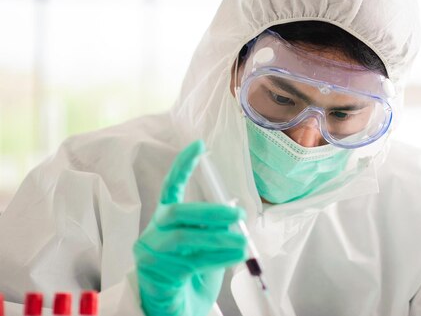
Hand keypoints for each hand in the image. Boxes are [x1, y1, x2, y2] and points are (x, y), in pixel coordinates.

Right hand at [133, 140, 246, 315]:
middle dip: (210, 211)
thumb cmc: (192, 277)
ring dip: (218, 238)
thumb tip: (234, 209)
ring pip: (184, 238)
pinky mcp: (156, 273)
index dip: (183, 165)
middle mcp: (153, 232)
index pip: (170, 186)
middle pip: (177, 212)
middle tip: (238, 215)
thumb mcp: (207, 247)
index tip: (199, 146)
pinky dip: (217, 257)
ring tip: (243, 243)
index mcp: (165, 220)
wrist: (178, 310)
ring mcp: (150, 253)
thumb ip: (214, 228)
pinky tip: (236, 256)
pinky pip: (190, 261)